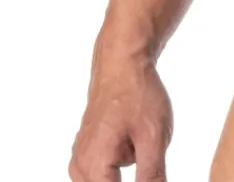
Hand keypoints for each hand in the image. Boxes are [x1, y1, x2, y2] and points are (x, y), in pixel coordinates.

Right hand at [70, 49, 172, 181]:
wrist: (123, 64)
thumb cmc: (138, 95)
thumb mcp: (154, 136)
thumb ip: (152, 174)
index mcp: (93, 167)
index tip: (146, 163)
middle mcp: (79, 168)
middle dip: (132, 177)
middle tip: (142, 145)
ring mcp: (79, 159)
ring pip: (108, 180)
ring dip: (128, 167)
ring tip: (138, 136)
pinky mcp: (86, 152)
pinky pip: (105, 170)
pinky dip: (121, 159)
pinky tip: (132, 135)